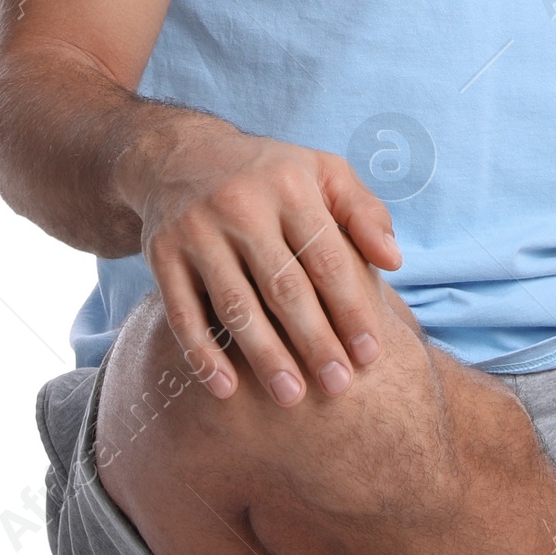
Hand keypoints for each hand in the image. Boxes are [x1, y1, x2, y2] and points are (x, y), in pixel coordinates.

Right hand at [124, 120, 402, 402]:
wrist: (179, 156)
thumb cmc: (271, 174)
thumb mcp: (323, 172)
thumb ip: (364, 213)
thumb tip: (394, 261)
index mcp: (290, 186)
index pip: (327, 257)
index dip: (351, 309)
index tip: (370, 355)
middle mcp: (241, 206)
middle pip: (284, 287)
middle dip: (314, 342)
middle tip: (339, 386)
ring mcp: (196, 231)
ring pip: (235, 305)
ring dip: (264, 357)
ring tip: (292, 398)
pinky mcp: (161, 255)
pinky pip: (183, 313)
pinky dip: (203, 354)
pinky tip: (226, 389)